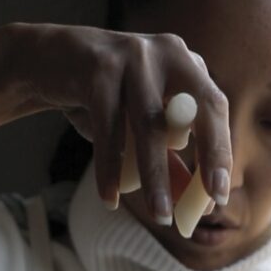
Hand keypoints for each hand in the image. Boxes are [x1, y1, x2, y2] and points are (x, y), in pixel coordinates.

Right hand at [16, 24, 231, 218]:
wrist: (51, 63)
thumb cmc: (105, 101)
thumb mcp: (141, 130)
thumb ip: (170, 162)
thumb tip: (198, 205)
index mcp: (186, 66)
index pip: (214, 110)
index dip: (220, 152)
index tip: (219, 194)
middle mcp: (167, 54)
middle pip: (195, 110)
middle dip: (205, 158)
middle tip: (208, 203)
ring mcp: (133, 57)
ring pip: (149, 126)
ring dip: (155, 176)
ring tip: (160, 215)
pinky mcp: (98, 68)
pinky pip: (107, 128)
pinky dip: (109, 168)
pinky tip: (110, 199)